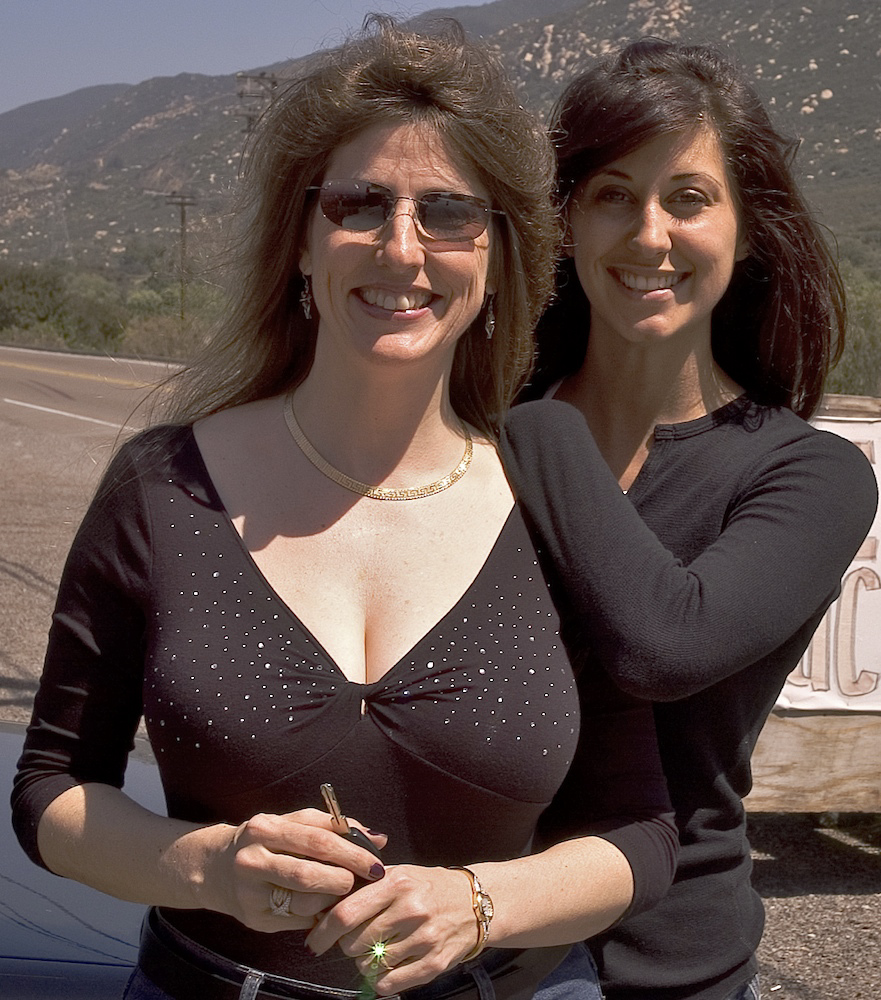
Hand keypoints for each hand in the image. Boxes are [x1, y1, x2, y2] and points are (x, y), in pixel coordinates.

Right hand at [192, 808, 386, 931]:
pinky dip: (318, 913)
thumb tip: (378, 838)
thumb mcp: (292, 823)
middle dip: (344, 879)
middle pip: (309, 874)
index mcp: (265, 828)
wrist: (216, 868)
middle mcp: (253, 860)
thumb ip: (333, 826)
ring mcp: (250, 892)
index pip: (318, 840)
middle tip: (364, 880)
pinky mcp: (254, 919)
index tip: (375, 862)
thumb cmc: (266, 841)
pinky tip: (324, 905)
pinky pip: (297, 920)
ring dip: (333, 898)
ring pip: (304, 901)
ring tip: (344, 891)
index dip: (351, 852)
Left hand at [305, 865, 479, 993]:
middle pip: (354, 943)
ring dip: (365, 961)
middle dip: (347, 945)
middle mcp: (410, 910)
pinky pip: (388, 983)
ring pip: (369, 965)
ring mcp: (423, 939)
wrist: (475, 903)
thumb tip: (324, 906)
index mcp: (397, 882)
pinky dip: (380, 978)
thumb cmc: (429, 887)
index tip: (314, 941)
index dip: (323, 931)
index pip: (346, 912)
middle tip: (356, 938)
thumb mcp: (399, 873)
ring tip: (379, 947)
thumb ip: (365, 887)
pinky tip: (389, 962)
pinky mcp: (433, 964)